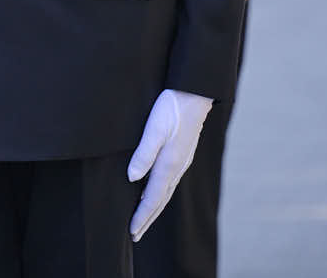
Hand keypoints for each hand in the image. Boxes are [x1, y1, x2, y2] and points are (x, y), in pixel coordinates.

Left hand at [127, 89, 213, 240]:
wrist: (194, 91)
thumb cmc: (172, 107)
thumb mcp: (154, 128)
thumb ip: (144, 153)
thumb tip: (132, 179)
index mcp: (169, 163)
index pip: (153, 197)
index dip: (141, 215)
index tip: (132, 232)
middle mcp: (177, 166)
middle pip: (160, 200)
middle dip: (147, 218)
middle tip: (135, 235)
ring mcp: (181, 160)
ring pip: (166, 191)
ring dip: (153, 207)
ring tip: (143, 220)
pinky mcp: (181, 153)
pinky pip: (169, 180)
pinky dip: (160, 193)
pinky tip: (153, 192)